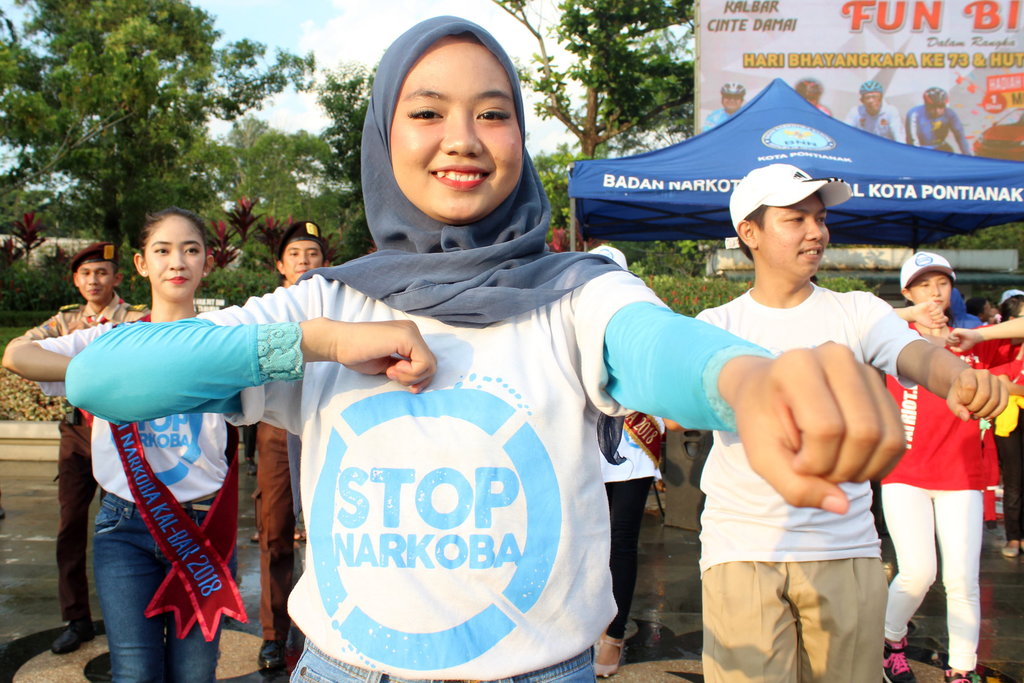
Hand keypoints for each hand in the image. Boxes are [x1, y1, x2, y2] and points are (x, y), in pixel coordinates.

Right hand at [299, 318, 435, 391]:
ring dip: (411, 377)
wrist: (339, 343)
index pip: (427, 361)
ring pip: (430, 365)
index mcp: (408, 336)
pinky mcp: (407, 337)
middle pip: (432, 364)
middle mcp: (412, 330)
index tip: (399, 382)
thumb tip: (419, 381)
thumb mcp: (387, 364)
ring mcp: (411, 332)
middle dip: (417, 379)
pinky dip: (410, 374)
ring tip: (391, 372)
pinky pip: (423, 364)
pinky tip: (392, 369)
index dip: (418, 378)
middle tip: (394, 378)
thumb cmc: (357, 354)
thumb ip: (404, 368)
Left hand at [719, 343, 905, 514]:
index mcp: (798, 365)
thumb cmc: (761, 422)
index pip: (826, 428)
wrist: (766, 391)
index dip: (813, 461)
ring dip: (861, 469)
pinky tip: (850, 463)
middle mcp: (837, 357)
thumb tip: (842, 506)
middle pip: (864, 432)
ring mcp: (865, 370)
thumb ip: (794, 486)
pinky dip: (878, 464)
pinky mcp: (883, 389)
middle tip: (816, 470)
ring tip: (831, 465)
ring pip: (888, 438)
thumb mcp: (762, 457)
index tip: (794, 463)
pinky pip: (899, 439)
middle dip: (841, 469)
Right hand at [906, 301, 947, 329]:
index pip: (945, 319)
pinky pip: (936, 306)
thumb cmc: (922, 320)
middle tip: (931, 318)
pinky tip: (929, 311)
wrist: (915, 315)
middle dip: (937, 318)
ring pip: (940, 311)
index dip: (941, 321)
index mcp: (938, 316)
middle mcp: (938, 311)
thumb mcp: (930, 325)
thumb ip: (938, 326)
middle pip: (942, 315)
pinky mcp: (931, 303)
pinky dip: (933, 310)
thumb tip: (944, 324)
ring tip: (930, 315)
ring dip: (935, 315)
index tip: (934, 322)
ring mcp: (935, 307)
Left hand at [946, 327, 983, 351]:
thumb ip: (955, 350)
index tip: (956, 346)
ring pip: (947, 339)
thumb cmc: (969, 343)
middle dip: (951, 344)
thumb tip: (950, 348)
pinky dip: (953, 339)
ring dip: (952, 342)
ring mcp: (954, 334)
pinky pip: (950, 336)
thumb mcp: (961, 349)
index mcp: (955, 341)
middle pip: (946, 341)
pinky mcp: (955, 331)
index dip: (950, 346)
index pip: (948, 343)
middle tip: (957, 344)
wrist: (974, 338)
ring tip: (958, 342)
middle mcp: (954, 337)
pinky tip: (958, 339)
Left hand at [946, 368, 1006, 420]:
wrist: (967, 386)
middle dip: (975, 408)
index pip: (969, 387)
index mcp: (968, 373)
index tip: (962, 402)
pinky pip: (1003, 404)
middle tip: (969, 410)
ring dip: (984, 412)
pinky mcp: (1004, 388)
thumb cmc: (960, 394)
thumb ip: (957, 409)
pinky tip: (985, 416)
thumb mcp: (953, 401)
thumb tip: (966, 418)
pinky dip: (994, 414)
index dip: (965, 400)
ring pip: (994, 401)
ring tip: (976, 413)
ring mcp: (996, 380)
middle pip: (984, 395)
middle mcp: (984, 373)